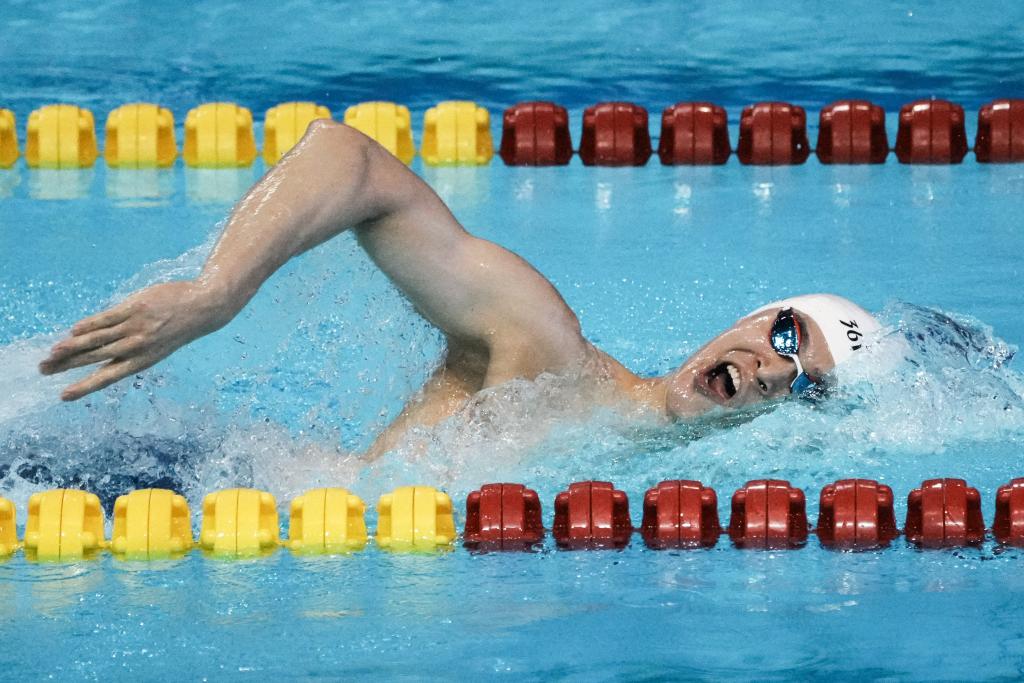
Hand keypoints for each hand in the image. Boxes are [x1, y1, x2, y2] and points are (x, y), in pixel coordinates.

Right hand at [39, 281, 229, 400]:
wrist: (202, 307)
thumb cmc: (178, 327)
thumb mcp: (158, 346)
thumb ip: (131, 349)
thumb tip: (99, 348)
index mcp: (143, 361)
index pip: (107, 377)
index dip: (84, 387)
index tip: (63, 396)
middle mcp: (136, 347)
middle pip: (94, 358)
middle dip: (67, 365)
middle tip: (43, 369)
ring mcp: (134, 328)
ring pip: (96, 340)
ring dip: (71, 347)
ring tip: (52, 353)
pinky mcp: (134, 308)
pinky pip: (105, 318)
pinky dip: (88, 325)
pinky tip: (73, 331)